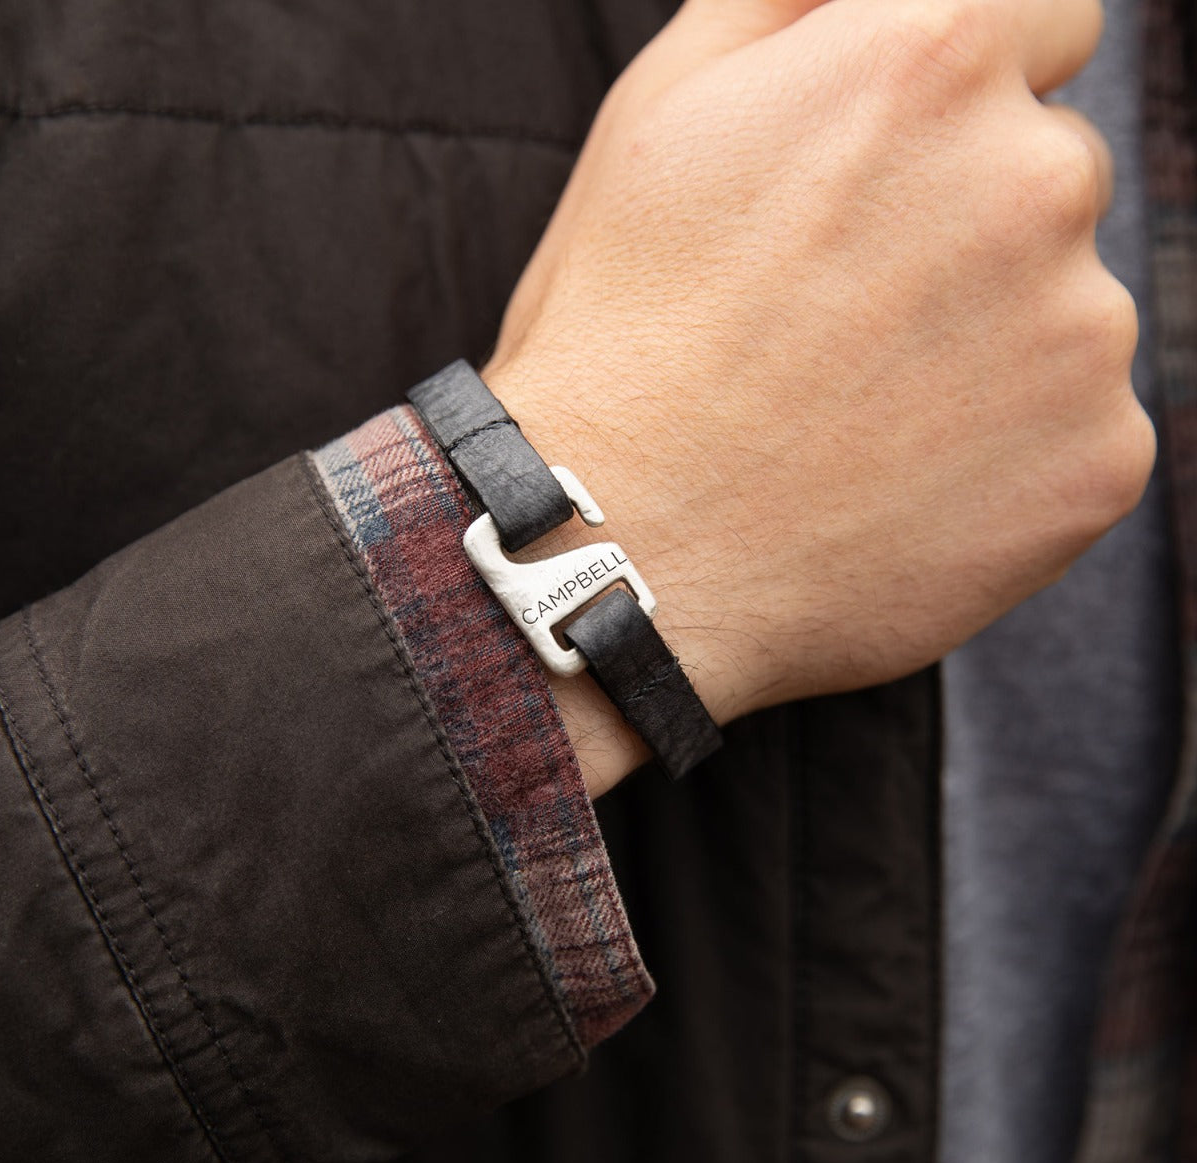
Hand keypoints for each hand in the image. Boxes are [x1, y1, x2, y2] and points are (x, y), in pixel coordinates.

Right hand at [484, 0, 1152, 791]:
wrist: (623, 549)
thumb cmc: (625, 336)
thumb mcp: (664, 115)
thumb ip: (792, 1)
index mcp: (930, 61)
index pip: (1043, 18)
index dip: (960, 91)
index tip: (896, 168)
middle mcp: (1036, 179)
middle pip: (1051, 170)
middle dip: (966, 225)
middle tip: (841, 318)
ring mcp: (1082, 332)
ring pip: (1065, 306)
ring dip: (985, 344)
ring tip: (855, 411)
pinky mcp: (1096, 461)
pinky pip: (1077, 426)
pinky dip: (1006, 450)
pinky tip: (897, 480)